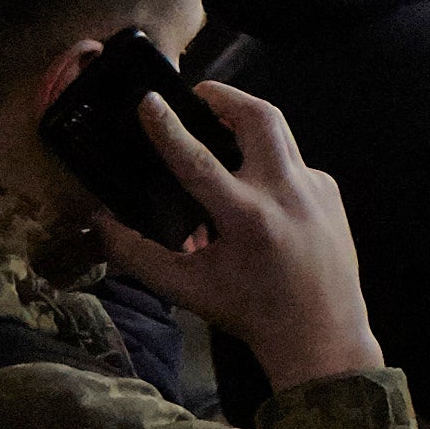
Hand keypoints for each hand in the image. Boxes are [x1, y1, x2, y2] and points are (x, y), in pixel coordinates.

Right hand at [93, 78, 383, 390]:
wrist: (322, 333)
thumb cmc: (249, 311)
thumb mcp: (184, 288)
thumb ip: (136, 252)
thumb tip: (98, 219)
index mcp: (247, 218)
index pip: (197, 159)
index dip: (168, 126)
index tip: (148, 100)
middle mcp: (286, 193)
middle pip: (260, 116)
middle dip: (224, 96)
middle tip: (195, 96)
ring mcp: (316, 189)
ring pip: (280, 132)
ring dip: (245, 119)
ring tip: (215, 124)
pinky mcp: (331, 192)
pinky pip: (292, 161)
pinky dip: (265, 160)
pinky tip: (246, 179)